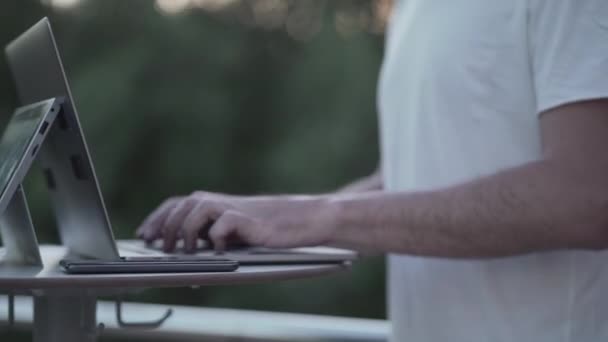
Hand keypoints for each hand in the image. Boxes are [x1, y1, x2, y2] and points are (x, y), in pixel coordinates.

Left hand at [135, 191, 336, 252]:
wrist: (303, 219)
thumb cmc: (267, 229)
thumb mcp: (233, 232)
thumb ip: (210, 236)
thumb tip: (184, 254)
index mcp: (214, 203)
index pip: (177, 204)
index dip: (158, 218)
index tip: (144, 234)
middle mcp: (221, 202)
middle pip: (183, 204)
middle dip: (166, 225)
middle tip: (161, 246)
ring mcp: (235, 209)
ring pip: (199, 207)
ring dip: (186, 229)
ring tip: (185, 250)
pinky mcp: (250, 220)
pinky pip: (225, 222)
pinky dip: (216, 235)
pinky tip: (217, 249)